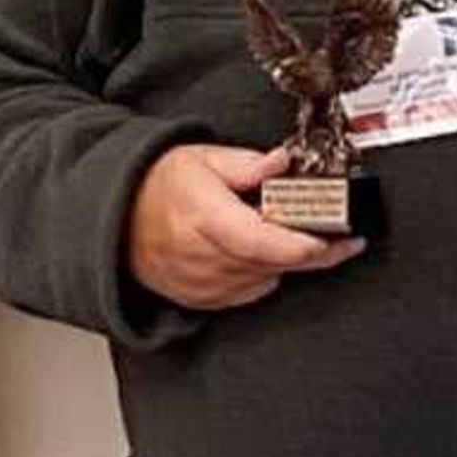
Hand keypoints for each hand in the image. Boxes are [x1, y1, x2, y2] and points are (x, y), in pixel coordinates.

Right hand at [126, 143, 363, 309]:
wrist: (115, 218)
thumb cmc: (156, 186)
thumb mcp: (202, 158)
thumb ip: (247, 164)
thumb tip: (280, 161)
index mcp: (206, 218)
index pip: (267, 243)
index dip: (307, 246)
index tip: (339, 240)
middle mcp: (204, 256)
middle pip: (276, 264)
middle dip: (312, 251)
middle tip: (341, 238)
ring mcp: (202, 283)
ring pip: (267, 279)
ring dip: (285, 260)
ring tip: (285, 233)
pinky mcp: (202, 299)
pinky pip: (249, 292)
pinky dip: (262, 273)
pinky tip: (257, 252)